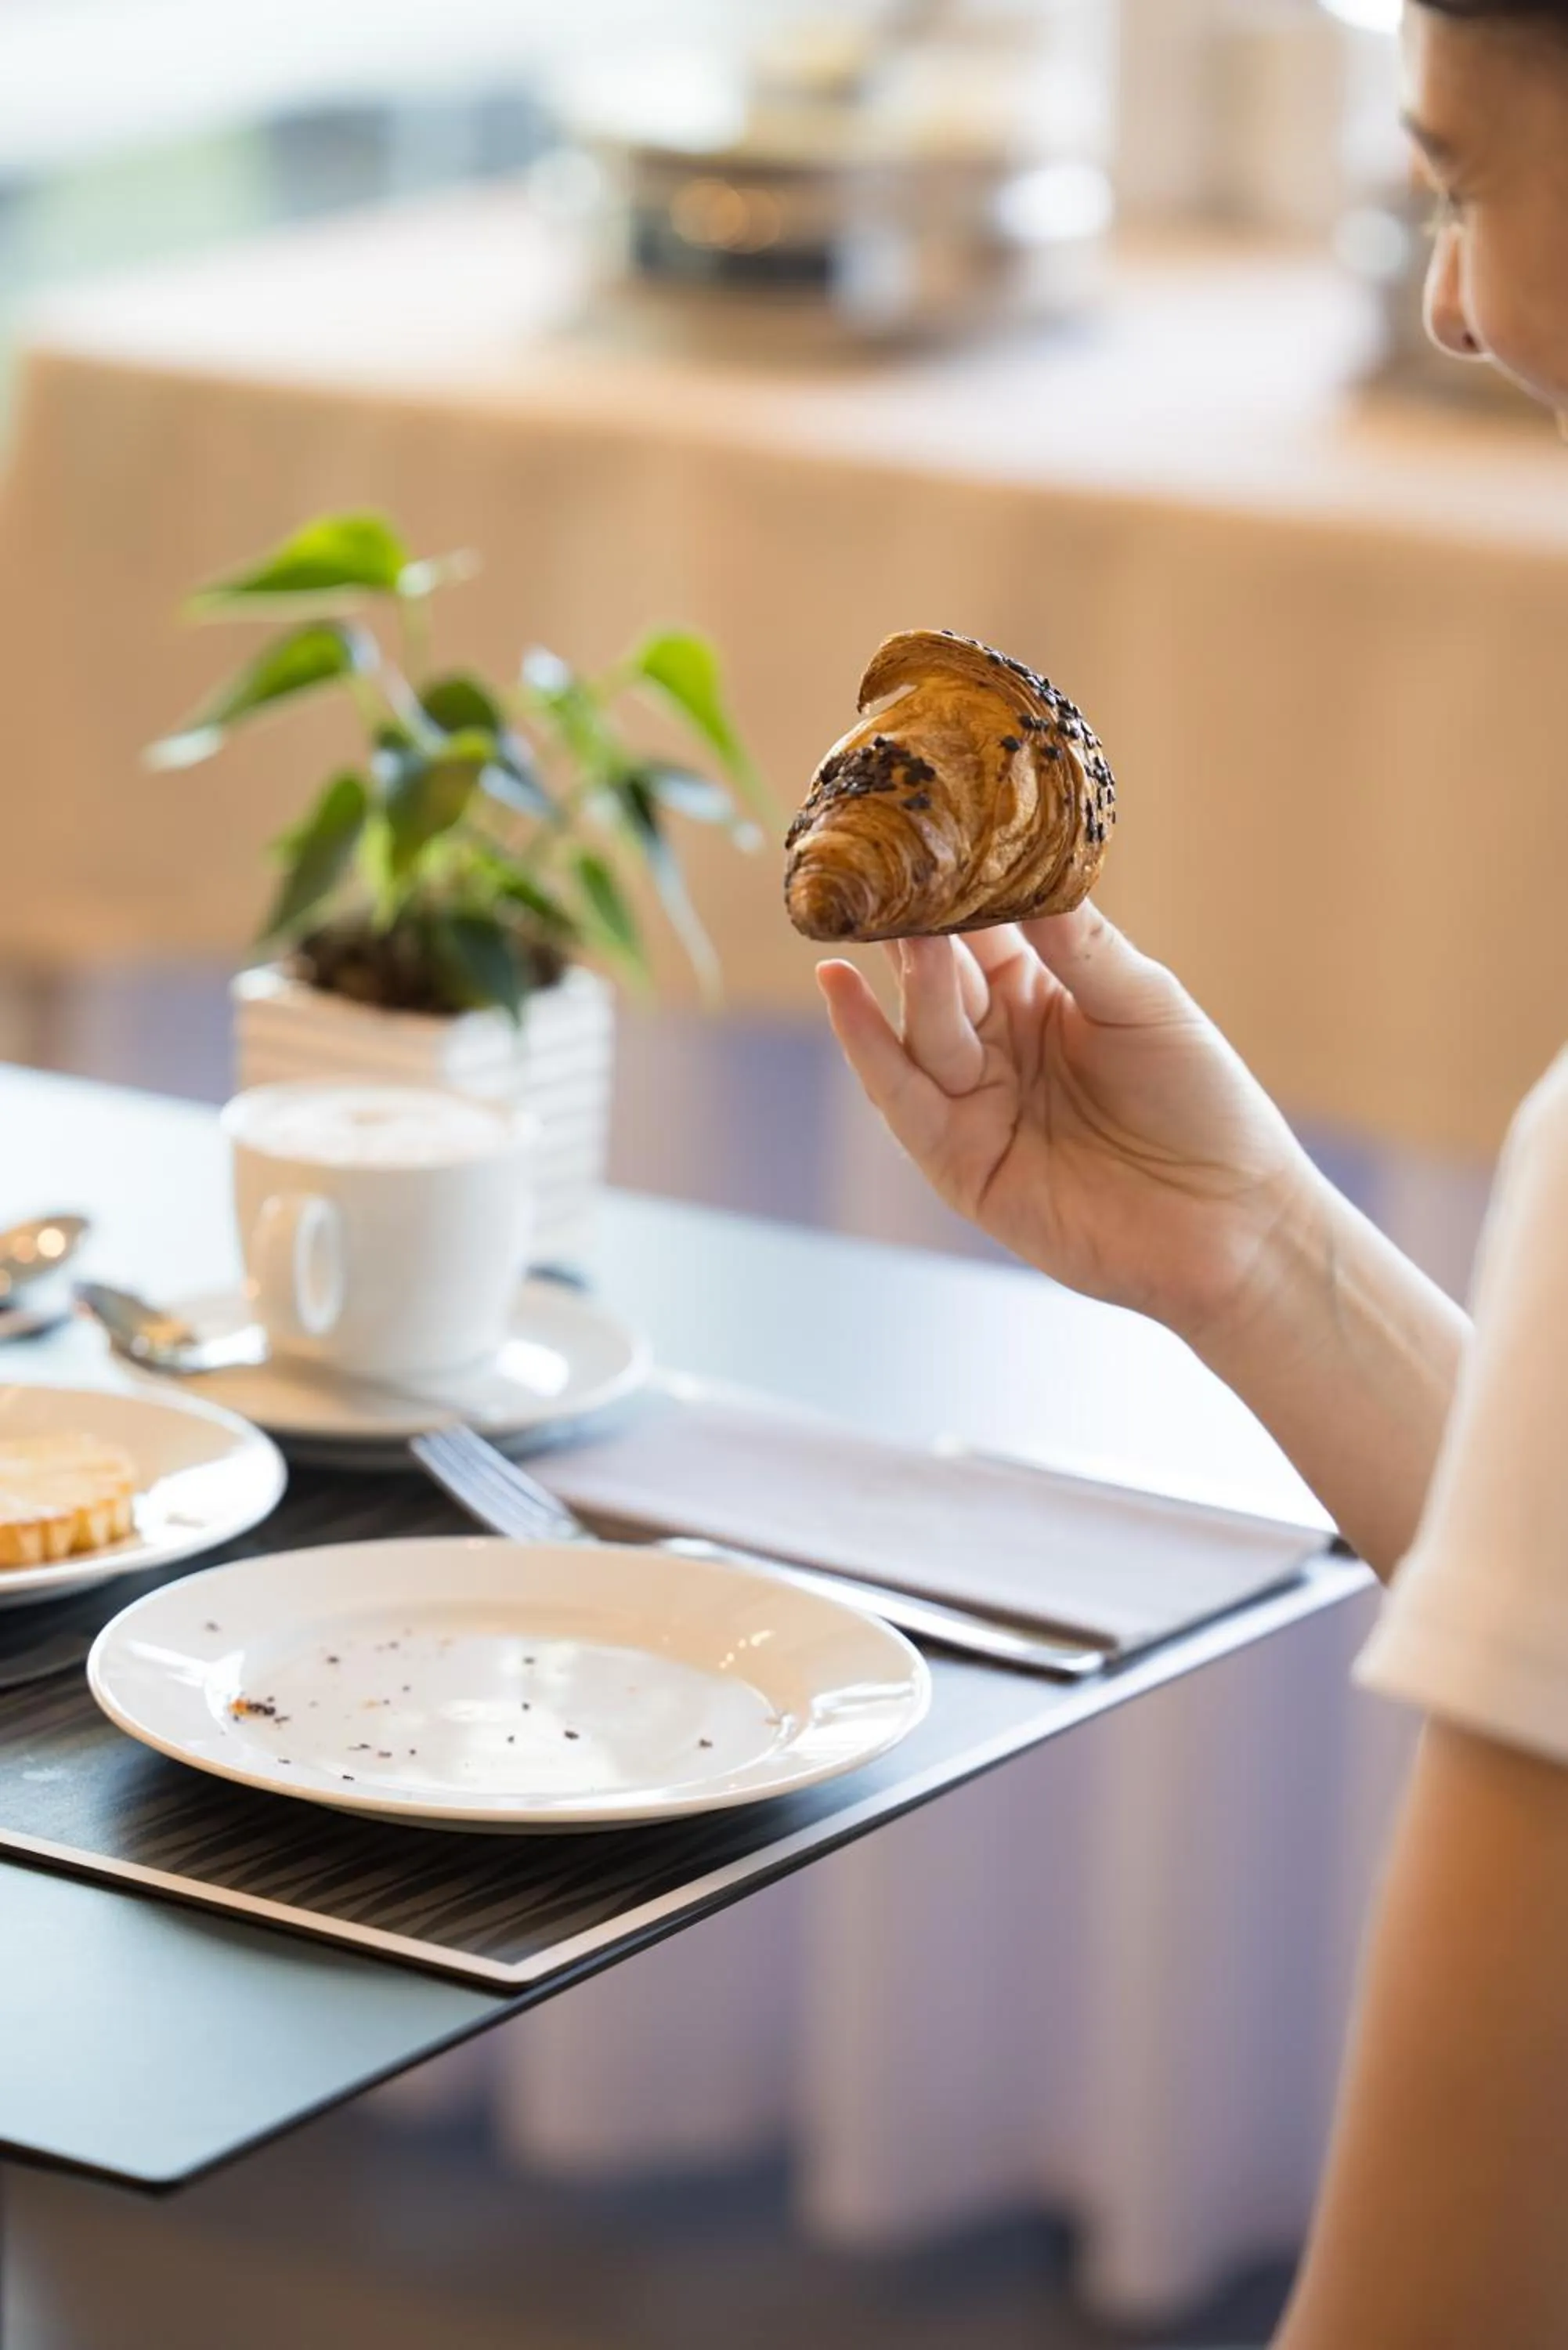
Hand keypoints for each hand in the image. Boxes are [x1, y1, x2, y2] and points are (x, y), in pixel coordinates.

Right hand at [817, 905, 1319, 1348]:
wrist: (1233, 1223)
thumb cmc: (1204, 1104)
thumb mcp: (1145, 1003)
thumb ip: (1077, 944)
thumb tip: (1024, 868)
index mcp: (1043, 994)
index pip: (979, 928)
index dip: (951, 881)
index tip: (918, 823)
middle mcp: (998, 1043)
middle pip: (936, 973)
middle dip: (912, 924)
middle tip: (885, 867)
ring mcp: (974, 1103)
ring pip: (919, 1029)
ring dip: (905, 979)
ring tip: (888, 924)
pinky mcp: (958, 1163)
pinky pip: (902, 1100)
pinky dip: (868, 1048)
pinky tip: (841, 992)